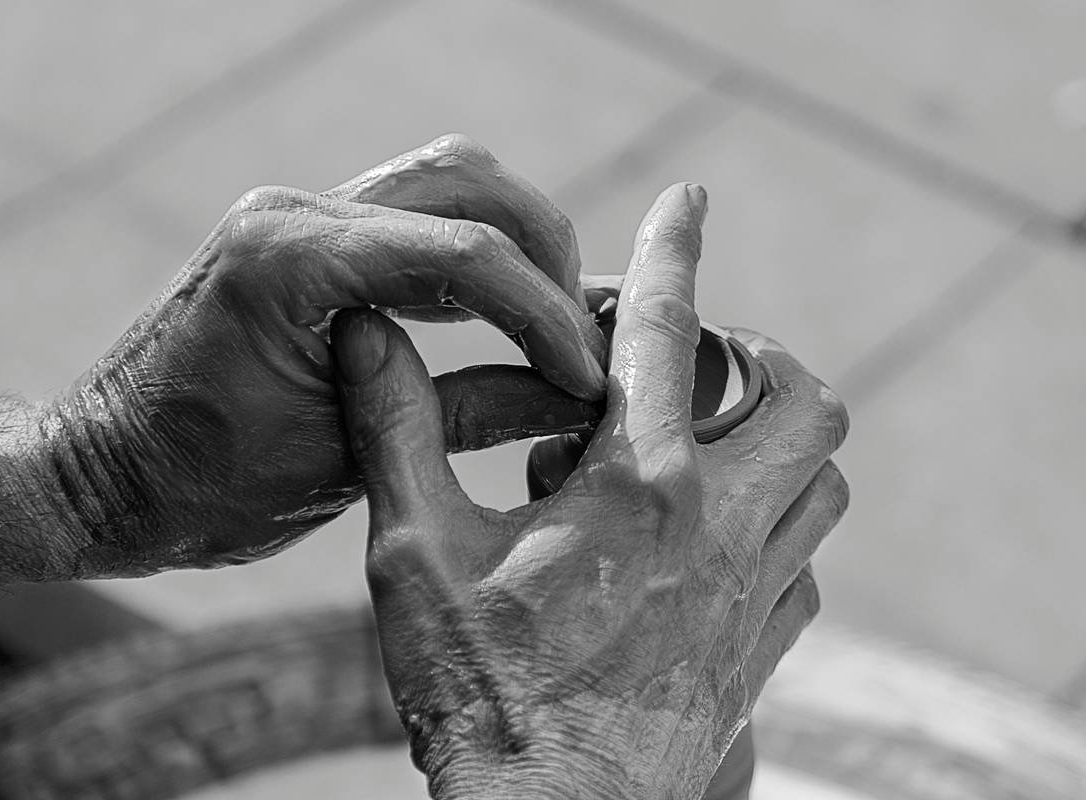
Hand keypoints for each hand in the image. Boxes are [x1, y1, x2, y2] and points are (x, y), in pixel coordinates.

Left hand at [40, 134, 606, 577]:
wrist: (99, 477)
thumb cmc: (200, 487)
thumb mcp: (349, 460)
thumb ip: (469, 415)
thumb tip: (573, 400)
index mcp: (291, 261)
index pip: (463, 254)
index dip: (548, 312)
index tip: (591, 371)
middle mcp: (291, 213)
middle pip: (465, 180)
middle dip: (543, 249)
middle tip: (581, 331)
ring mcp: (291, 215)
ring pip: (440, 183)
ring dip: (509, 242)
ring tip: (550, 319)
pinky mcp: (297, 237)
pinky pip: (405, 219)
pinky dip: (464, 256)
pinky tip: (496, 313)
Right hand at [332, 183, 849, 798]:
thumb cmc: (475, 689)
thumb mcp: (411, 550)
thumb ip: (393, 429)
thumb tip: (366, 332)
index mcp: (637, 486)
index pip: (667, 330)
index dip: (673, 248)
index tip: (690, 197)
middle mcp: (720, 528)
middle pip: (806, 400)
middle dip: (763, 357)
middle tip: (696, 364)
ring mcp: (753, 594)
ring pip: (824, 481)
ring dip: (777, 442)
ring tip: (700, 449)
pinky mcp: (760, 651)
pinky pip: (807, 563)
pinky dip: (775, 526)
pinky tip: (705, 546)